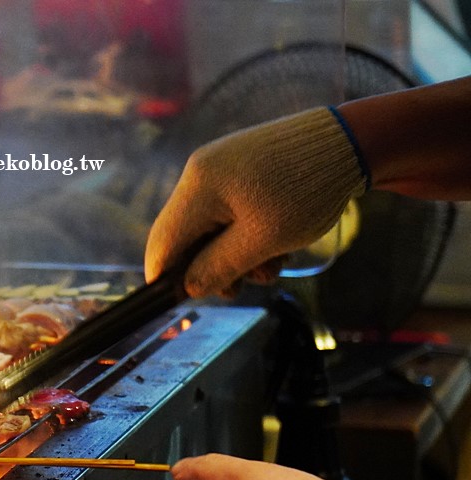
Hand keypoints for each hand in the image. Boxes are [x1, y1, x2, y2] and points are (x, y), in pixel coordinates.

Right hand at [144, 108, 365, 297]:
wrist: (352, 142)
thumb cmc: (308, 192)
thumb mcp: (264, 240)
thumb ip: (219, 267)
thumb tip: (188, 287)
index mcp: (198, 187)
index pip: (163, 243)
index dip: (165, 278)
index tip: (182, 302)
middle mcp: (199, 173)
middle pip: (184, 237)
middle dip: (210, 267)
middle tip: (244, 286)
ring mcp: (217, 167)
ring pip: (208, 228)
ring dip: (234, 254)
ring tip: (274, 263)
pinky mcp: (237, 167)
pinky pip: (225, 211)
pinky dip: (244, 234)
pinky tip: (276, 241)